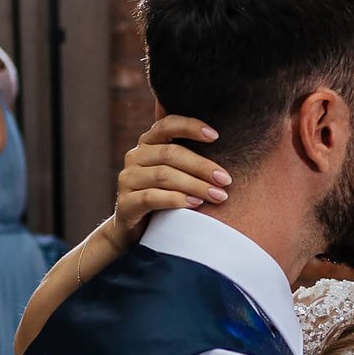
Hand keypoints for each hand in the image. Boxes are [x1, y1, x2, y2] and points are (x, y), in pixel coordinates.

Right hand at [108, 115, 227, 247]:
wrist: (134, 230)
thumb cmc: (164, 196)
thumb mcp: (175, 173)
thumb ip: (190, 158)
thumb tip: (228, 147)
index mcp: (148, 143)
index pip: (167, 124)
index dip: (191, 127)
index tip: (216, 136)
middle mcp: (135, 156)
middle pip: (171, 154)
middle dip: (202, 166)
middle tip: (225, 179)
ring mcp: (128, 179)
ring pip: (164, 176)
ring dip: (195, 185)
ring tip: (217, 195)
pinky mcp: (125, 203)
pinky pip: (152, 197)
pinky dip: (176, 199)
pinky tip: (195, 204)